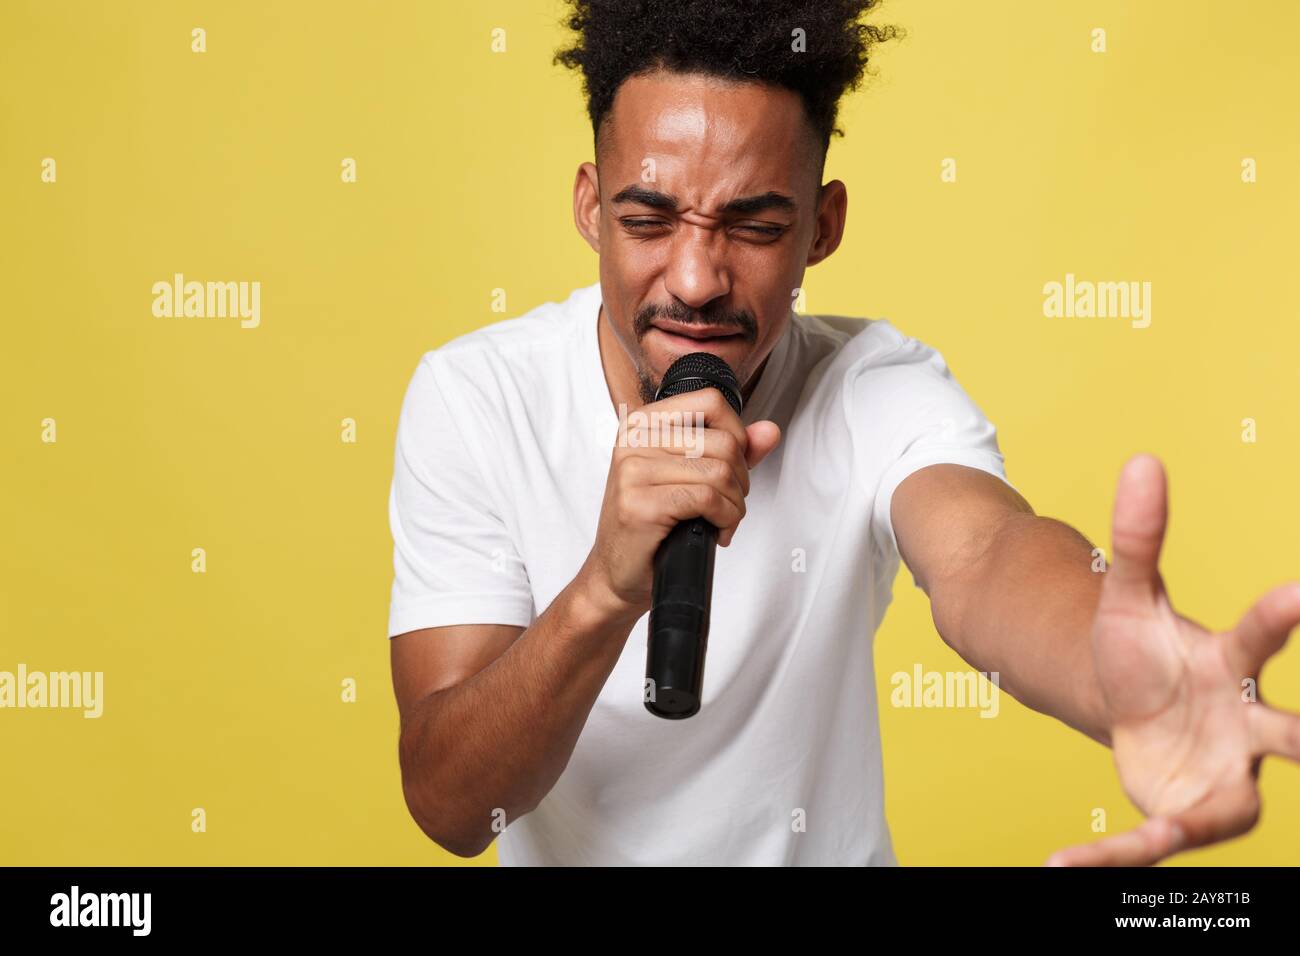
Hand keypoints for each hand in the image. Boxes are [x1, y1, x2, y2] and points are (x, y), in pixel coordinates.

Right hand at [579, 386, 780, 616]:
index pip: (711, 401)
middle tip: (727, 505)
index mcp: (642, 423)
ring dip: (734, 505)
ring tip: (721, 520)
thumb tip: (770, 431)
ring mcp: (632, 470)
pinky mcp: (639, 503)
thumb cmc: (654, 524)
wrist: (618, 572)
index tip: (731, 466)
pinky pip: (707, 499)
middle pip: (723, 441)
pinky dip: (724, 518)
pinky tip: (715, 531)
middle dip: (740, 480)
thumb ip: (732, 451)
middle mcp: (633, 439)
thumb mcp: (691, 476)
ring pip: (719, 472)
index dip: (737, 435)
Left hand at [1046, 453, 1299, 865]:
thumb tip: (1143, 459)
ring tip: (1151, 836)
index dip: (1280, 617)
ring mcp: (1228, 774)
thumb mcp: (1127, 594)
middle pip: (1291, 735)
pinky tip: (1065, 863)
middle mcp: (1246, 724)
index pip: (1259, 637)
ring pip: (1233, 808)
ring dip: (1195, 824)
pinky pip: (1159, 839)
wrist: (1134, 703)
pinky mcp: (1194, 813)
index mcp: (1229, 664)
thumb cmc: (1147, 646)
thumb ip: (1137, 537)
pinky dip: (1116, 853)